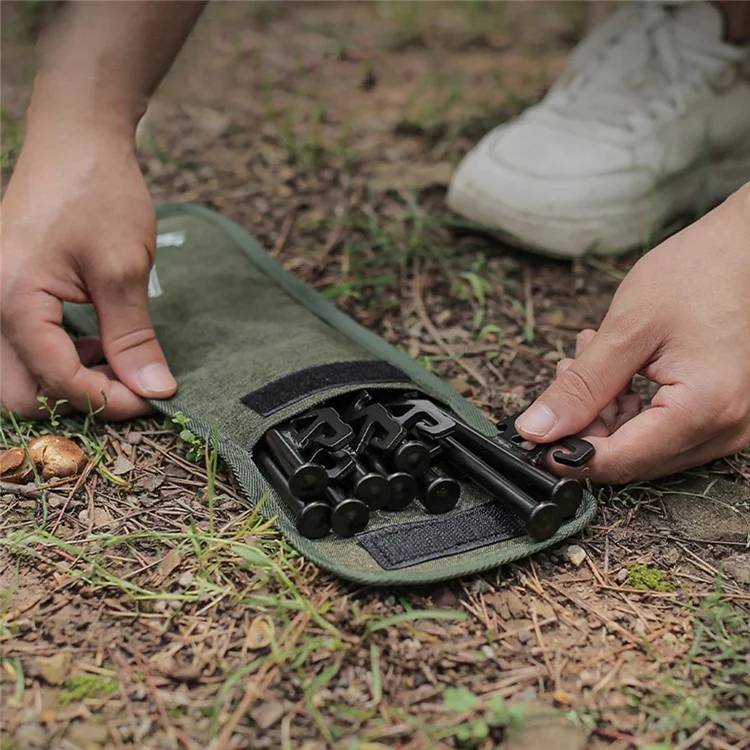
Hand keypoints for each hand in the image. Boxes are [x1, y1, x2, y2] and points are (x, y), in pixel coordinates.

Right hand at [1, 120, 176, 419]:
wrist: (75, 138)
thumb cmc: (98, 192)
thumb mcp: (123, 269)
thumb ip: (133, 337)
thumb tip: (155, 389)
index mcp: (12, 302)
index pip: (57, 382)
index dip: (109, 401)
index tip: (154, 398)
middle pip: (21, 393)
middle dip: (78, 401)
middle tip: (131, 388)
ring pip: (18, 375)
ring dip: (67, 383)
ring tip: (116, 360)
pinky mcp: (5, 292)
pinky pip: (22, 348)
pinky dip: (59, 359)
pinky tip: (97, 342)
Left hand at [515, 184, 749, 482]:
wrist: (746, 247)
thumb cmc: (698, 274)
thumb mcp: (626, 330)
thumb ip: (581, 388)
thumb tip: (536, 429)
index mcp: (704, 410)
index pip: (621, 461)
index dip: (568, 453)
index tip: (534, 434)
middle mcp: (724, 429)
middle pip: (631, 457)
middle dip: (585, 424)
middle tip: (564, 374)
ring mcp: (727, 424)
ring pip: (643, 443)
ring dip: (605, 410)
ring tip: (587, 356)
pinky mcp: (721, 412)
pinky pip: (663, 427)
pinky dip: (630, 404)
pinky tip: (614, 366)